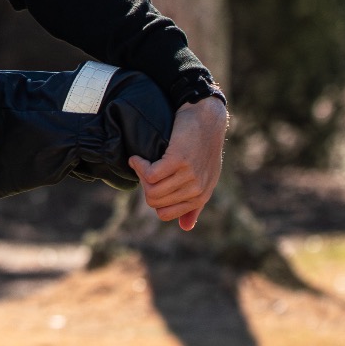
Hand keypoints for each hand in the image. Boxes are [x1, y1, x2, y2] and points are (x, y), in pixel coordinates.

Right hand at [128, 96, 227, 230]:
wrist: (206, 117)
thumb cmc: (202, 146)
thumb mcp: (204, 177)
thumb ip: (194, 203)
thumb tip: (185, 228)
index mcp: (201, 196)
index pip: (165, 214)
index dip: (153, 198)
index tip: (152, 181)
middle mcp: (196, 189)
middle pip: (155, 201)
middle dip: (144, 186)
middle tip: (145, 167)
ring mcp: (189, 176)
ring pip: (151, 190)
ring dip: (140, 174)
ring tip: (141, 160)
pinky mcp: (179, 160)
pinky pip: (150, 175)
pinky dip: (139, 165)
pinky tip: (138, 157)